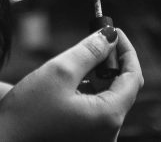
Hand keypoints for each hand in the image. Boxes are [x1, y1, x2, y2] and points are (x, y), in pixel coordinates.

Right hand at [0, 27, 143, 141]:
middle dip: (112, 62)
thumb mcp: (59, 72)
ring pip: (109, 100)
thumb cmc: (26, 113)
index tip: (113, 30)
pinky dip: (90, 93)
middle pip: (123, 89)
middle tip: (96, 40)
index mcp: (108, 117)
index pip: (134, 77)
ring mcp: (97, 140)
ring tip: (79, 60)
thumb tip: (109, 36)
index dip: (126, 50)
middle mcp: (109, 134)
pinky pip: (96, 113)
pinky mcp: (84, 141)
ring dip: (99, 77)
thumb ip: (89, 51)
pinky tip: (72, 83)